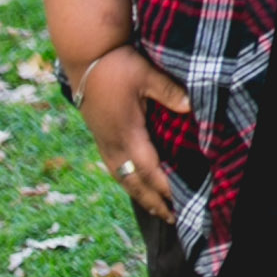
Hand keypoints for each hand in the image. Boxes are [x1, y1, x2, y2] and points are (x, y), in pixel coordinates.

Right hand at [76, 45, 189, 219]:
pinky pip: (114, 168)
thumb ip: (168, 92)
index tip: (180, 202)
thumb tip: (190, 107)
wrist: (85, 57)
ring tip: (156, 209)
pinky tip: (135, 184)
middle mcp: (113, 144)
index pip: (149, 169)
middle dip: (153, 202)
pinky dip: (127, 182)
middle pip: (134, 183)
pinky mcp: (100, 136)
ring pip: (122, 178)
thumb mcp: (145, 74)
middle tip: (172, 218)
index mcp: (126, 133)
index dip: (164, 188)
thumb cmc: (117, 65)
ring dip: (139, 196)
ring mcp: (104, 142)